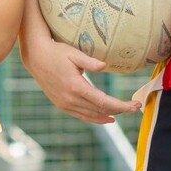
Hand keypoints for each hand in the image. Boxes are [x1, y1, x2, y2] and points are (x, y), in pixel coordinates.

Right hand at [20, 29, 141, 123]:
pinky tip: (106, 118)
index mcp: (75, 87)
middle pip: (101, 110)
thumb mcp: (74, 53)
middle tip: (135, 107)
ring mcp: (65, 104)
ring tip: (124, 113)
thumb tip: (104, 66)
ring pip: (92, 115)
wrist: (35, 57)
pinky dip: (96, 118)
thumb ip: (89, 61)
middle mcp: (70, 99)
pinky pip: (82, 115)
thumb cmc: (56, 52)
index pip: (104, 102)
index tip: (135, 105)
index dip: (122, 106)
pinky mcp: (62, 104)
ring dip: (109, 115)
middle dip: (120, 110)